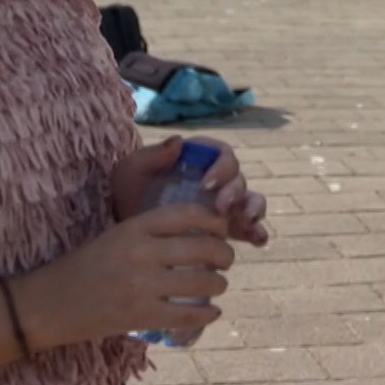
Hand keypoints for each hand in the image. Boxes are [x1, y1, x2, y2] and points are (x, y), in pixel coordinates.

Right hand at [15, 202, 235, 348]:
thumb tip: (196, 232)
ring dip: (219, 284)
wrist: (49, 303)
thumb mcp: (115, 236)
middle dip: (224, 255)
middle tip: (226, 261)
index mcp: (133, 227)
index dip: (214, 221)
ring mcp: (141, 285)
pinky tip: (213, 312)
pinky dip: (208, 314)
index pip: (187, 214)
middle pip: (203, 248)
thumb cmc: (84, 267)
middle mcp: (140, 252)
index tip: (222, 229)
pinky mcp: (141, 316)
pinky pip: (189, 315)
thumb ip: (150, 231)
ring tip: (218, 286)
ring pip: (202, 282)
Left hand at [113, 135, 269, 246]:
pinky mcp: (225, 228)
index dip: (221, 167)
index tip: (206, 184)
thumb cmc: (129, 193)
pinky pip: (248, 228)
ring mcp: (224, 203)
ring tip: (247, 222)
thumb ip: (151, 155)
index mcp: (199, 159)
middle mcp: (217, 178)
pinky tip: (258, 241)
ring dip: (253, 208)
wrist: (126, 228)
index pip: (222, 154)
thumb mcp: (130, 170)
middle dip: (234, 192)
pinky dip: (257, 232)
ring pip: (250, 200)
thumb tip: (179, 142)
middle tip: (220, 207)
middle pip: (238, 178)